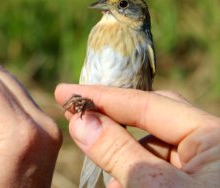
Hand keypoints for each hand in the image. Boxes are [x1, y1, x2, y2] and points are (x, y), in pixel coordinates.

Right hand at [55, 84, 219, 187]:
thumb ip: (116, 150)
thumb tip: (80, 120)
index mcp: (215, 137)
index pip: (146, 103)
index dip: (103, 97)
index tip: (65, 92)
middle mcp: (213, 148)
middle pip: (152, 120)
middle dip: (115, 123)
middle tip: (80, 121)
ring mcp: (205, 169)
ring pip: (154, 149)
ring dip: (125, 160)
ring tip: (113, 182)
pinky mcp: (195, 185)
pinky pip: (160, 172)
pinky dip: (138, 177)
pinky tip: (123, 187)